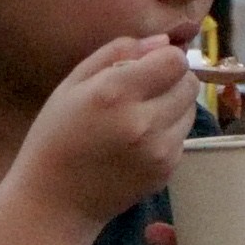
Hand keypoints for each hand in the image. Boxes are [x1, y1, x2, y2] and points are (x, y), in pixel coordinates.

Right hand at [7, 35, 197, 229]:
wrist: (54, 202)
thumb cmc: (55, 137)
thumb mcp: (72, 84)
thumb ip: (116, 53)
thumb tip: (162, 41)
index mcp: (115, 93)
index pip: (174, 60)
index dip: (163, 57)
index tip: (147, 65)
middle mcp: (143, 121)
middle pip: (190, 83)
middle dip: (172, 79)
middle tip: (145, 90)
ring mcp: (159, 150)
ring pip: (190, 109)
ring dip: (173, 105)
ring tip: (140, 116)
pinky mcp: (166, 171)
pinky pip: (182, 136)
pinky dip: (168, 132)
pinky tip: (139, 141)